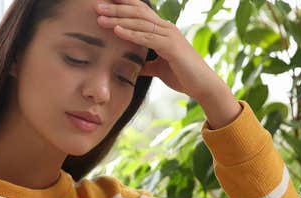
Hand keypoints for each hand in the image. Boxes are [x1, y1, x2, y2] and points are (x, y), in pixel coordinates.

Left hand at [94, 0, 221, 100]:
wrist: (203, 86)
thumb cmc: (183, 76)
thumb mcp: (159, 69)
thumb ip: (147, 64)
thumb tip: (135, 67)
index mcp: (163, 30)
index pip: (141, 11)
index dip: (124, 4)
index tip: (105, 2)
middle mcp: (167, 28)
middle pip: (138, 12)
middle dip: (116, 8)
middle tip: (97, 6)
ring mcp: (170, 35)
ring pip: (140, 23)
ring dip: (118, 19)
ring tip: (100, 18)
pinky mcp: (171, 47)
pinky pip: (147, 38)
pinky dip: (131, 34)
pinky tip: (117, 31)